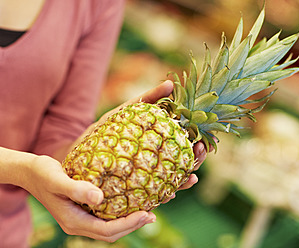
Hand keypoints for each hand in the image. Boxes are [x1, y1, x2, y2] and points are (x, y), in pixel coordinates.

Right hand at [22, 155, 154, 242]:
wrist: (30, 172)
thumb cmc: (42, 173)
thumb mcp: (57, 179)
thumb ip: (77, 189)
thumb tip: (99, 198)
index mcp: (73, 221)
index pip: (106, 231)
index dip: (128, 225)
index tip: (146, 214)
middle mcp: (78, 224)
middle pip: (110, 233)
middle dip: (133, 225)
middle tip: (152, 215)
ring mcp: (80, 219)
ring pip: (108, 228)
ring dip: (128, 222)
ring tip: (146, 212)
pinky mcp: (82, 211)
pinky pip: (104, 218)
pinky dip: (119, 214)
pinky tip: (129, 203)